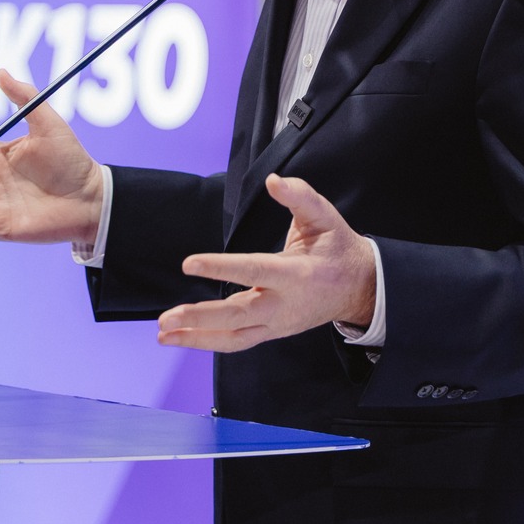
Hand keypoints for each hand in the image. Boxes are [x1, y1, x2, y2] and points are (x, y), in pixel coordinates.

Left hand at [158, 174, 376, 352]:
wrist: (359, 289)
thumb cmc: (338, 249)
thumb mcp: (325, 216)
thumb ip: (300, 196)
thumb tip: (273, 180)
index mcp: (296, 274)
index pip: (253, 270)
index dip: (220, 268)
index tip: (189, 264)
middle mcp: (284, 304)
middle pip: (237, 316)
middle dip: (199, 318)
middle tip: (166, 317)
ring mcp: (277, 324)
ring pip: (234, 338)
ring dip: (197, 338)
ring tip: (164, 334)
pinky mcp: (272, 332)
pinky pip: (238, 341)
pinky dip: (210, 342)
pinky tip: (184, 337)